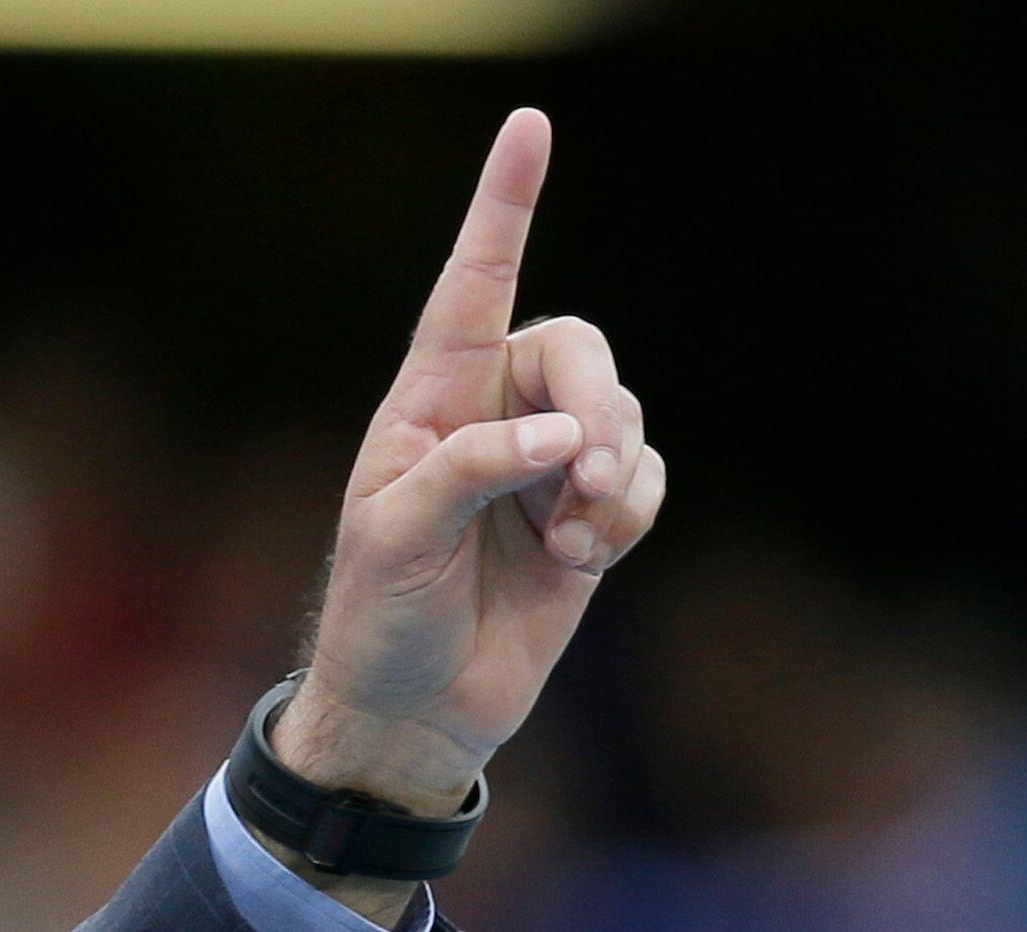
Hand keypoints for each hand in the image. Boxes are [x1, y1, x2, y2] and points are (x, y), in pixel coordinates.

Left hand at [278, 106, 665, 815]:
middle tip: (579, 476)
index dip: (503, 206)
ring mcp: (547, 463)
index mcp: (429, 401)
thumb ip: (471, 468)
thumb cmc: (380, 619)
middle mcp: (494, 414)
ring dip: (611, 478)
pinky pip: (646, 477)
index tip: (530, 124)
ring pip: (624, 418)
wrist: (413, 711)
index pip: (472, 286)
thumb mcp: (396, 540)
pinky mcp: (590, 513)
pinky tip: (582, 559)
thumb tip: (563, 436)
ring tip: (568, 541)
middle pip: (579, 351)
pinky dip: (627, 514)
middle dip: (595, 406)